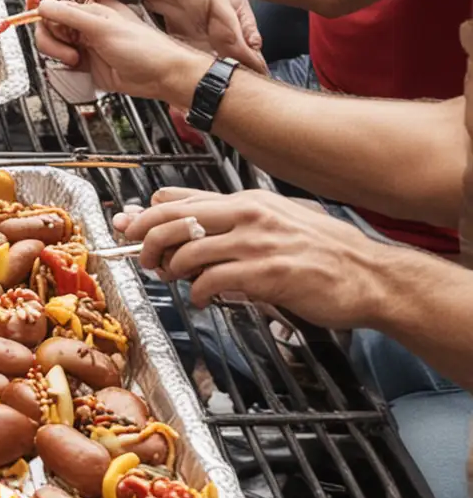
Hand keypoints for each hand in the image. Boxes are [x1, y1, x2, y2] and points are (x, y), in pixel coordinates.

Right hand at [36, 0, 209, 99]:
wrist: (161, 77)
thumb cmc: (145, 48)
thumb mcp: (104, 27)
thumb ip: (72, 16)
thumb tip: (44, 6)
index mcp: (93, 7)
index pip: (57, 4)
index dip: (48, 15)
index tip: (48, 25)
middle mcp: (88, 23)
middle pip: (52, 25)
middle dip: (51, 38)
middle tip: (64, 49)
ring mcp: (88, 43)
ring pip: (56, 43)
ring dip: (57, 52)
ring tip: (73, 59)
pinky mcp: (89, 62)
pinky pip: (64, 62)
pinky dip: (62, 65)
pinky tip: (73, 67)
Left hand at [108, 187, 379, 323]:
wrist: (370, 275)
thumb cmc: (325, 250)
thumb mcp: (277, 219)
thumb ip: (234, 219)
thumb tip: (191, 218)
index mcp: (247, 201)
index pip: (180, 198)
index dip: (145, 214)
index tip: (127, 226)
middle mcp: (248, 215)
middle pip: (173, 220)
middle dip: (147, 241)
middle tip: (144, 259)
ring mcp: (258, 244)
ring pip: (188, 251)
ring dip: (172, 271)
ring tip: (175, 281)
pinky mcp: (268, 274)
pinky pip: (213, 282)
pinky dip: (198, 293)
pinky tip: (202, 299)